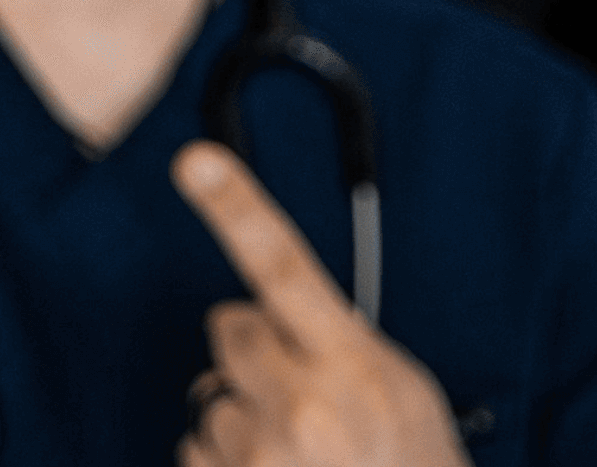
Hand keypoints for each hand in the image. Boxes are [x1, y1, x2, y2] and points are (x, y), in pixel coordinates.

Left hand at [173, 142, 468, 466]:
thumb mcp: (401, 390)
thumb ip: (336, 341)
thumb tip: (262, 316)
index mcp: (351, 364)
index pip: (285, 267)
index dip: (237, 207)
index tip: (195, 160)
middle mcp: (299, 405)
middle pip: (229, 330)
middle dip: (253, 352)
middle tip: (302, 394)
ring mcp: (258, 453)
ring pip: (210, 396)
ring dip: (242, 417)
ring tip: (300, 456)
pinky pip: (194, 450)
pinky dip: (225, 463)